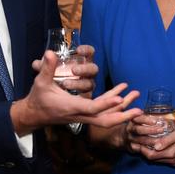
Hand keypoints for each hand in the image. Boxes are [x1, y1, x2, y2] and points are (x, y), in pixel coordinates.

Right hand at [12, 51, 140, 134]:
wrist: (35, 115)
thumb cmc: (38, 98)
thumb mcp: (41, 82)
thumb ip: (47, 68)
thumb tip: (50, 53)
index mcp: (71, 107)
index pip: (92, 108)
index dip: (106, 104)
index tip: (120, 98)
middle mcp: (80, 115)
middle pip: (105, 120)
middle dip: (123, 115)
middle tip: (139, 110)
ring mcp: (84, 116)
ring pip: (107, 118)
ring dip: (123, 110)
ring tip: (137, 98)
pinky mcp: (85, 114)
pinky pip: (103, 112)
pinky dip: (114, 104)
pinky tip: (123, 93)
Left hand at [32, 44, 97, 95]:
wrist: (46, 101)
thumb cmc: (50, 81)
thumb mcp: (45, 73)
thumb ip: (43, 67)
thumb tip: (37, 63)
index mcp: (79, 63)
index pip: (89, 53)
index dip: (87, 50)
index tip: (78, 50)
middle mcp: (85, 74)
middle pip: (93, 69)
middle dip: (85, 69)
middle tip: (73, 70)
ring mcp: (85, 85)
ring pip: (90, 83)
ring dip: (79, 83)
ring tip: (65, 84)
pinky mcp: (84, 98)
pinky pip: (87, 97)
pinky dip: (79, 95)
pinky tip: (67, 95)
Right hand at [119, 113, 165, 152]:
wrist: (122, 137)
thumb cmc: (136, 126)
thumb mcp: (138, 119)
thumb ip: (148, 118)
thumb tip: (166, 117)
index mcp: (132, 120)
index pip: (138, 118)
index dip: (146, 120)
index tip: (155, 121)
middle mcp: (130, 129)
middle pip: (139, 130)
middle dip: (150, 130)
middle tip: (161, 130)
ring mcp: (130, 138)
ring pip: (140, 140)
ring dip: (151, 140)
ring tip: (161, 141)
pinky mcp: (132, 147)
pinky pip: (140, 149)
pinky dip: (147, 149)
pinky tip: (155, 149)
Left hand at [128, 124, 174, 166]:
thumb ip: (166, 140)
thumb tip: (155, 146)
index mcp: (171, 153)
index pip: (152, 155)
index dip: (141, 150)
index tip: (134, 142)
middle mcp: (171, 160)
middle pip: (152, 159)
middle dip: (142, 151)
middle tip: (134, 143)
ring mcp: (173, 161)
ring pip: (156, 159)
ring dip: (147, 153)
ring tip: (139, 144)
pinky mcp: (174, 160)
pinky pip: (161, 158)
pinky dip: (154, 153)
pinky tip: (150, 146)